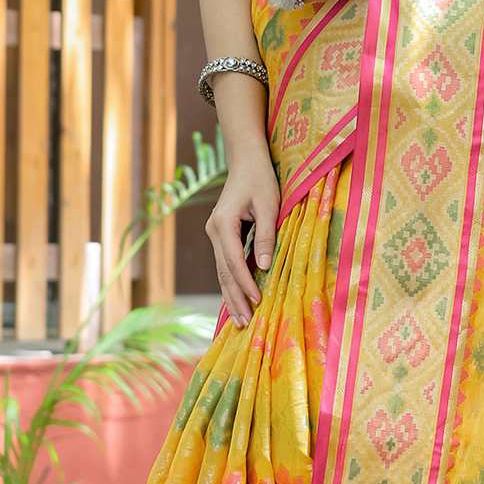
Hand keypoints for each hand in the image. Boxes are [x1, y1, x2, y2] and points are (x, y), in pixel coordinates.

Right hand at [206, 147, 279, 327]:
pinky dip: (230, 284)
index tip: (258, 300)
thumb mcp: (269, 205)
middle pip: (223, 271)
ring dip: (230, 296)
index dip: (245, 282)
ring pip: (221, 271)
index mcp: (223, 223)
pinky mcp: (221, 236)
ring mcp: (215, 234)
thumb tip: (263, 266)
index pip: (233, 260)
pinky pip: (225, 265)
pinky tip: (236, 301)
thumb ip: (266, 235)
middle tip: (245, 322)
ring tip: (239, 320)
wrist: (246, 161)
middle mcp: (214, 231)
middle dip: (234, 298)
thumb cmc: (261, 179)